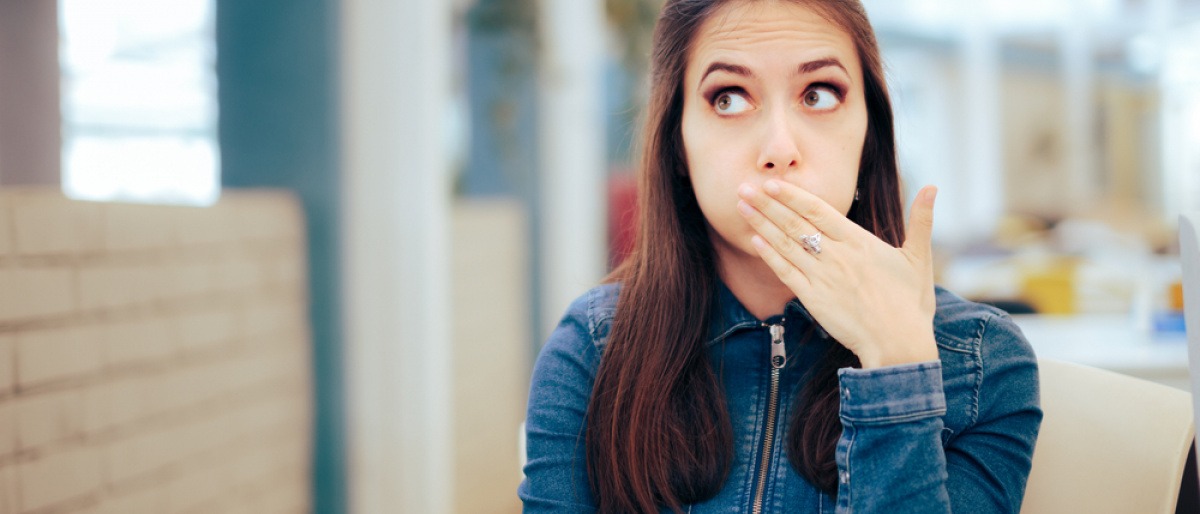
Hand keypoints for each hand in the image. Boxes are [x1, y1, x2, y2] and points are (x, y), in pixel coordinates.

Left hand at [736, 180, 938, 368]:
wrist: (899, 345)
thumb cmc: (910, 304)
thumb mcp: (919, 258)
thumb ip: (921, 220)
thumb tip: (935, 187)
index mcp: (860, 242)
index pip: (819, 211)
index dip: (793, 196)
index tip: (772, 183)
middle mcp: (837, 256)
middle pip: (795, 223)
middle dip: (767, 204)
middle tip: (743, 187)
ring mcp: (823, 278)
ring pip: (786, 244)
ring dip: (761, 224)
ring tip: (741, 206)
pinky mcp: (814, 299)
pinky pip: (786, 273)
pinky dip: (769, 256)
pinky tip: (754, 241)